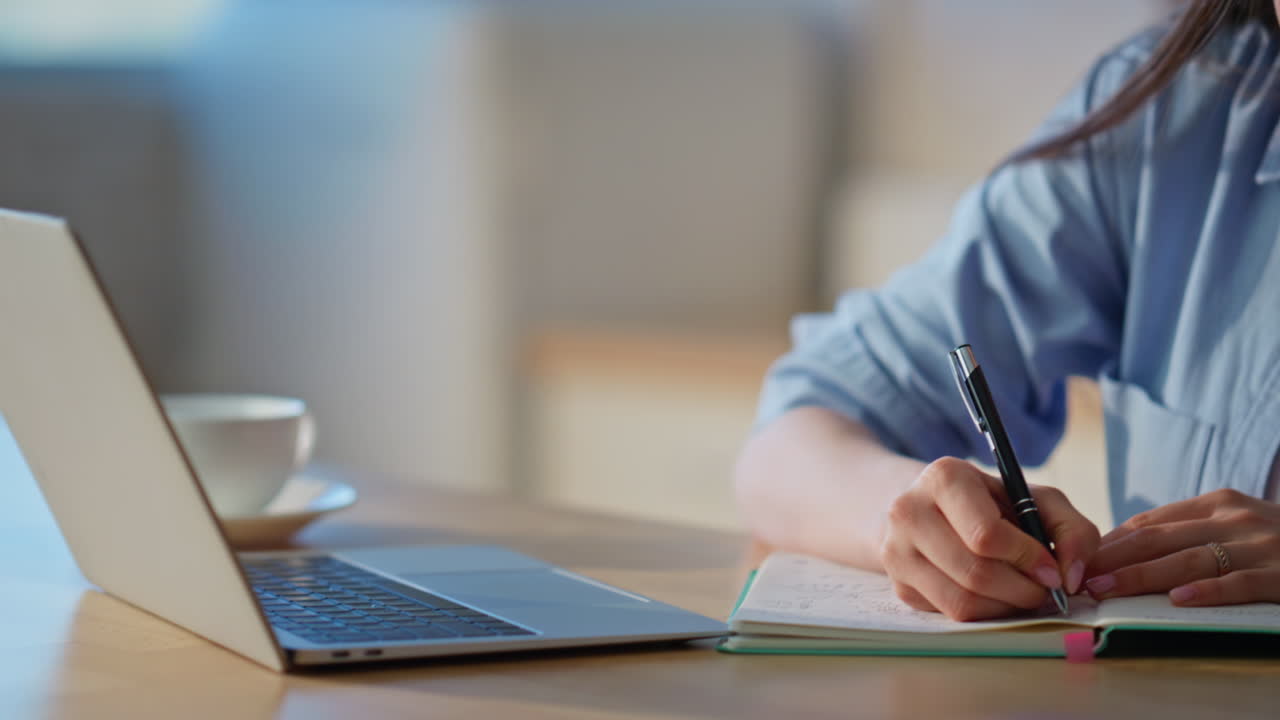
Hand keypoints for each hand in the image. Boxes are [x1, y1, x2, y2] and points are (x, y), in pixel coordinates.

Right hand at [880, 457, 1099, 620]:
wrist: (932, 510)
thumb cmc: (991, 504)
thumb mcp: (1035, 500)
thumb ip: (1071, 529)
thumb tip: (1071, 578)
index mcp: (943, 477)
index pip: (985, 534)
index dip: (1027, 558)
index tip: (1052, 570)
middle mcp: (908, 511)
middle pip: (975, 572)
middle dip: (1022, 590)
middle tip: (1043, 590)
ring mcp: (896, 550)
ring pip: (961, 601)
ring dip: (1005, 606)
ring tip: (1022, 593)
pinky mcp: (898, 584)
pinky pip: (949, 614)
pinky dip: (984, 613)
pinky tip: (995, 596)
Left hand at [1085, 488, 1279, 605]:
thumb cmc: (1276, 540)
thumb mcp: (1232, 523)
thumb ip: (1186, 530)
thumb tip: (1123, 543)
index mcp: (1218, 503)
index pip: (1152, 522)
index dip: (1112, 542)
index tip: (1079, 559)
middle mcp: (1236, 518)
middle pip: (1161, 539)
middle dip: (1115, 560)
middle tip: (1082, 577)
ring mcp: (1261, 546)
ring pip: (1190, 560)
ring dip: (1143, 576)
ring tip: (1108, 590)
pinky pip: (1240, 583)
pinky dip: (1207, 591)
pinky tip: (1178, 600)